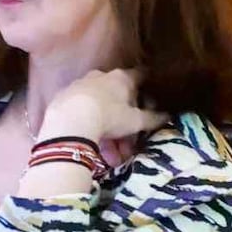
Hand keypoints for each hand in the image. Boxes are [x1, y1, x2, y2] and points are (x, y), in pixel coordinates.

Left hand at [40, 64, 159, 147]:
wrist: (70, 120)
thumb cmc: (109, 116)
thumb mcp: (135, 121)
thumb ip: (152, 118)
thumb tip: (168, 115)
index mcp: (121, 78)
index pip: (140, 76)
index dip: (147, 85)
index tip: (152, 95)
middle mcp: (100, 76)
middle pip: (118, 96)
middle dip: (124, 119)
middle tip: (128, 141)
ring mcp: (80, 85)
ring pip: (99, 107)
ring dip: (107, 129)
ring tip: (111, 156)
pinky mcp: (63, 97)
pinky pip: (81, 111)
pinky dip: (88, 125)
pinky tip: (90, 144)